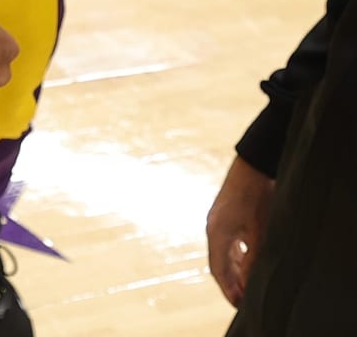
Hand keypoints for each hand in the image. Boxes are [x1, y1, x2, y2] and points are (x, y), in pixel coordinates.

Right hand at [206, 155, 273, 306]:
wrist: (252, 166)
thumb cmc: (256, 198)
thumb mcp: (258, 232)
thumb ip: (252, 258)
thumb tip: (247, 282)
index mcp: (217, 234)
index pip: (218, 270)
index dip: (228, 289)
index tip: (239, 305)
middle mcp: (213, 229)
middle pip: (218, 263)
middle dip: (230, 283)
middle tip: (243, 301)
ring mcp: (217, 221)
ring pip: (223, 253)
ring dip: (233, 270)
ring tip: (246, 285)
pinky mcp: (225, 215)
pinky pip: (227, 242)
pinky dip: (236, 256)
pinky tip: (247, 260)